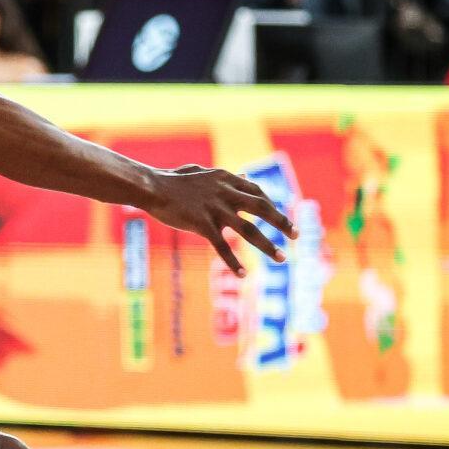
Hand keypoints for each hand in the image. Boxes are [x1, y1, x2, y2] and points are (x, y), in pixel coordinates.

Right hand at [143, 165, 294, 277]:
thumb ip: (225, 177)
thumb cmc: (173, 181)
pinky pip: (222, 247)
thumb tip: (245, 176)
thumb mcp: (202, 173)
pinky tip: (243, 275)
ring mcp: (215, 209)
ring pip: (249, 231)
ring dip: (268, 246)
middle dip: (282, 222)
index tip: (280, 217)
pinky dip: (233, 262)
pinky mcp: (202, 225)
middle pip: (262, 208)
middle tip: (297, 236)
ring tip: (283, 259)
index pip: (257, 192)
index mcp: (225, 179)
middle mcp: (225, 193)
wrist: (151, 187)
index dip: (272, 205)